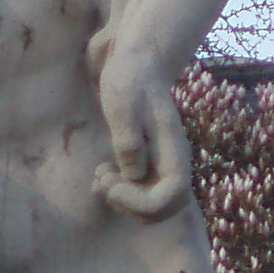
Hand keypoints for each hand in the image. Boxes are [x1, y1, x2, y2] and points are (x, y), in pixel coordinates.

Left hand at [87, 30, 192, 220]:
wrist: (134, 63)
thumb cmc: (128, 80)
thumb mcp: (122, 105)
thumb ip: (128, 140)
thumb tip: (133, 175)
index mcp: (173, 151)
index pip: (171, 197)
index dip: (140, 203)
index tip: (112, 185)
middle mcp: (172, 163)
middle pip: (163, 209)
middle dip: (130, 206)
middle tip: (104, 181)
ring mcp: (160, 165)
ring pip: (150, 205)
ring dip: (122, 200)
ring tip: (100, 176)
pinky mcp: (147, 163)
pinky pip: (139, 192)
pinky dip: (120, 192)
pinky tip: (102, 174)